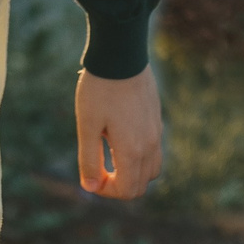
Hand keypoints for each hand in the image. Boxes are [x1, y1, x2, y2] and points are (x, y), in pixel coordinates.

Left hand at [74, 64, 164, 198]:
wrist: (121, 52)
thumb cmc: (100, 88)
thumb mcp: (87, 125)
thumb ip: (89, 159)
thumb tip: (90, 187)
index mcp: (133, 150)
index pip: (127, 190)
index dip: (106, 191)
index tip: (90, 176)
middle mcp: (150, 144)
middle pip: (141, 184)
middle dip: (119, 185)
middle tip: (97, 168)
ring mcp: (156, 130)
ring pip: (151, 169)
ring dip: (132, 172)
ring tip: (109, 155)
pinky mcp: (156, 118)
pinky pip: (154, 150)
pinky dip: (139, 157)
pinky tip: (118, 137)